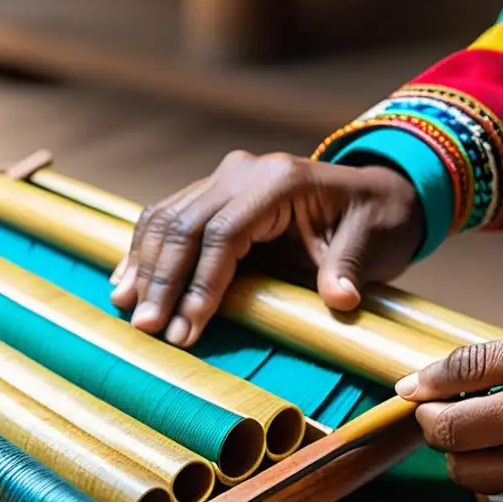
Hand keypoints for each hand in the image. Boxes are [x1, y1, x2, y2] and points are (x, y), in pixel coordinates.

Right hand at [109, 150, 424, 346]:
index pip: (223, 234)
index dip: (200, 284)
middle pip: (184, 226)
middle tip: (147, 329)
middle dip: (163, 281)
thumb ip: (350, 267)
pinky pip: (168, 217)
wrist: (377, 193)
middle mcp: (243, 171)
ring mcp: (225, 178)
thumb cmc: (377, 220)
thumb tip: (339, 299)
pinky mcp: (215, 193)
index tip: (186, 330)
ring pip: (167, 219)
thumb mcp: (374, 242)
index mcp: (279, 181)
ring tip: (126, 310)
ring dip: (144, 266)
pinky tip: (125, 281)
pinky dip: (144, 251)